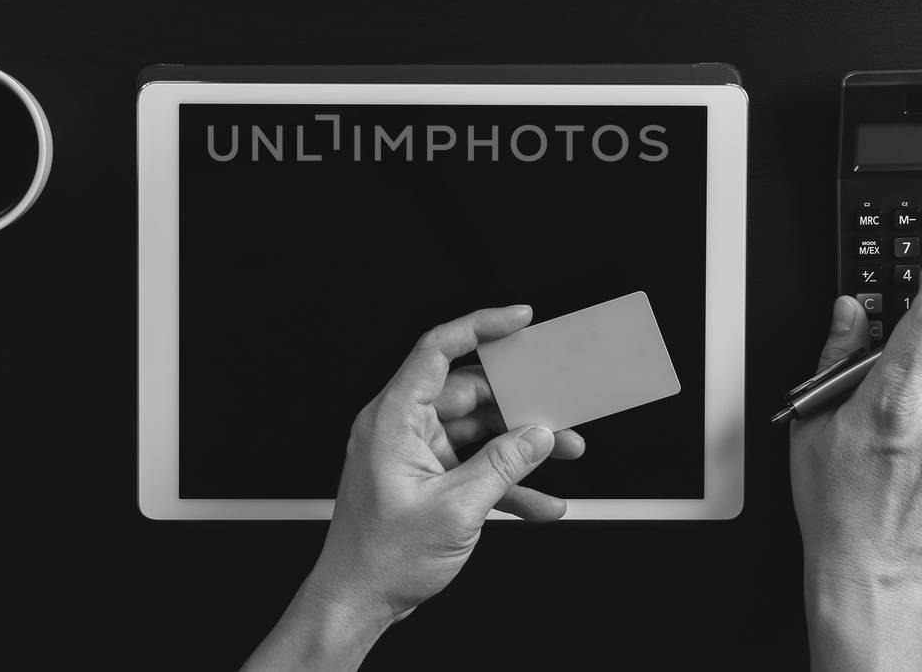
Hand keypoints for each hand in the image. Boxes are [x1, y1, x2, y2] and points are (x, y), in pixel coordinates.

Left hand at [243, 305, 584, 670]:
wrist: (357, 602)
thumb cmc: (378, 559)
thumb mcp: (454, 510)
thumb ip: (502, 466)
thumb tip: (537, 436)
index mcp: (394, 419)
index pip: (437, 350)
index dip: (480, 326)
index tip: (519, 319)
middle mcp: (402, 429)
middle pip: (470, 393)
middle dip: (519, 403)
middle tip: (558, 404)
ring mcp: (417, 455)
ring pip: (479, 432)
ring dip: (521, 446)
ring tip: (564, 452)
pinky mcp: (429, 480)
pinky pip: (475, 467)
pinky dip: (508, 481)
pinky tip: (542, 501)